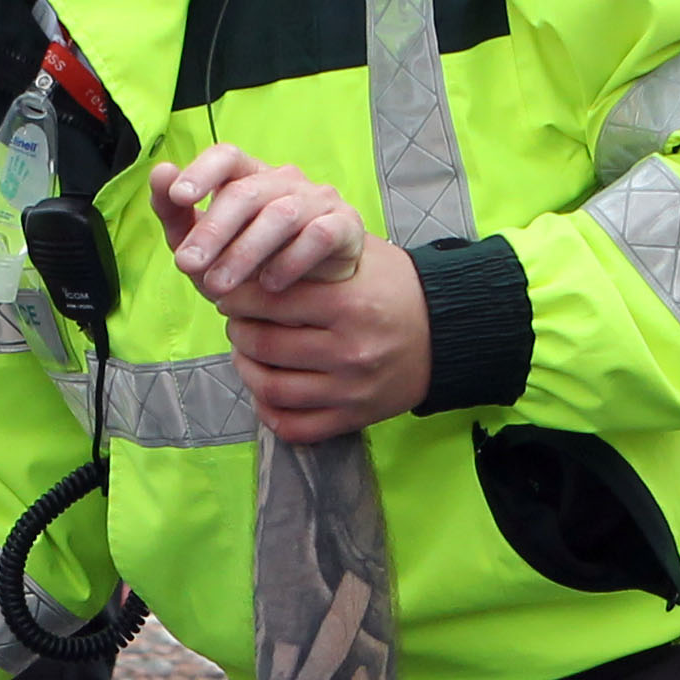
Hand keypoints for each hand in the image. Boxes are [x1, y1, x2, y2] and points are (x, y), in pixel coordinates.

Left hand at [153, 149, 365, 296]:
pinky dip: (293, 260)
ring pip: (281, 215)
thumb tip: (160, 173)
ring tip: (219, 286)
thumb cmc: (251, 262)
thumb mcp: (206, 243)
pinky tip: (271, 284)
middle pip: (246, 192)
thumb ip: (177, 213)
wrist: (311, 291)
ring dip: (245, 252)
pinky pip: (321, 235)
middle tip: (188, 264)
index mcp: (247, 176)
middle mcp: (282, 181)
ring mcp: (316, 200)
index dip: (202, 171)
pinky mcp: (344, 225)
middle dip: (213, 230)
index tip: (179, 196)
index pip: (226, 156)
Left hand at [205, 237, 432, 442]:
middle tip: (237, 320)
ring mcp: (352, 389)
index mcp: (349, 304)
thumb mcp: (360, 257)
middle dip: (238, 330)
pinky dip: (268, 409)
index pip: (269, 300)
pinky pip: (293, 425)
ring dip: (246, 369)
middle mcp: (351, 350)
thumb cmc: (396, 289)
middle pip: (263, 345)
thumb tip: (250, 257)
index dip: (238, 296)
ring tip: (246, 351)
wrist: (449, 332)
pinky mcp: (354, 417)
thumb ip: (310, 254)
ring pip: (271, 388)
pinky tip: (265, 389)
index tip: (230, 293)